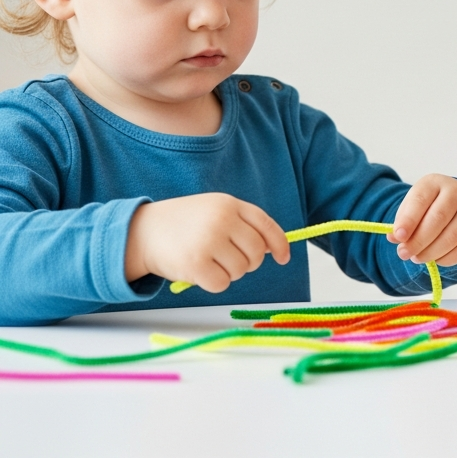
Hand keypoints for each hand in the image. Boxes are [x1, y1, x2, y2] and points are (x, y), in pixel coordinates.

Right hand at [124, 193, 290, 291]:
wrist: (141, 231)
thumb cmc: (183, 224)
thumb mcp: (213, 210)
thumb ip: (242, 224)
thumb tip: (273, 249)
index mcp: (229, 204)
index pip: (267, 226)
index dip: (279, 244)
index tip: (283, 258)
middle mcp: (222, 220)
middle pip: (257, 253)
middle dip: (248, 262)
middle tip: (229, 260)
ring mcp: (209, 241)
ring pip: (241, 270)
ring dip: (229, 273)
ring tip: (209, 262)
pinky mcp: (195, 263)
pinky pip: (223, 284)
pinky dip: (214, 283)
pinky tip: (199, 272)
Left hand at [389, 174, 456, 266]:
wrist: (454, 205)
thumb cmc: (427, 207)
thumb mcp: (411, 209)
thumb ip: (402, 222)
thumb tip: (394, 238)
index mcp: (434, 183)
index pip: (420, 201)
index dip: (408, 220)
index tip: (398, 237)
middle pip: (438, 219)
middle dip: (418, 241)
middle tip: (404, 254)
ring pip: (452, 237)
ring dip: (431, 253)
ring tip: (417, 258)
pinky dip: (447, 259)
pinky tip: (435, 259)